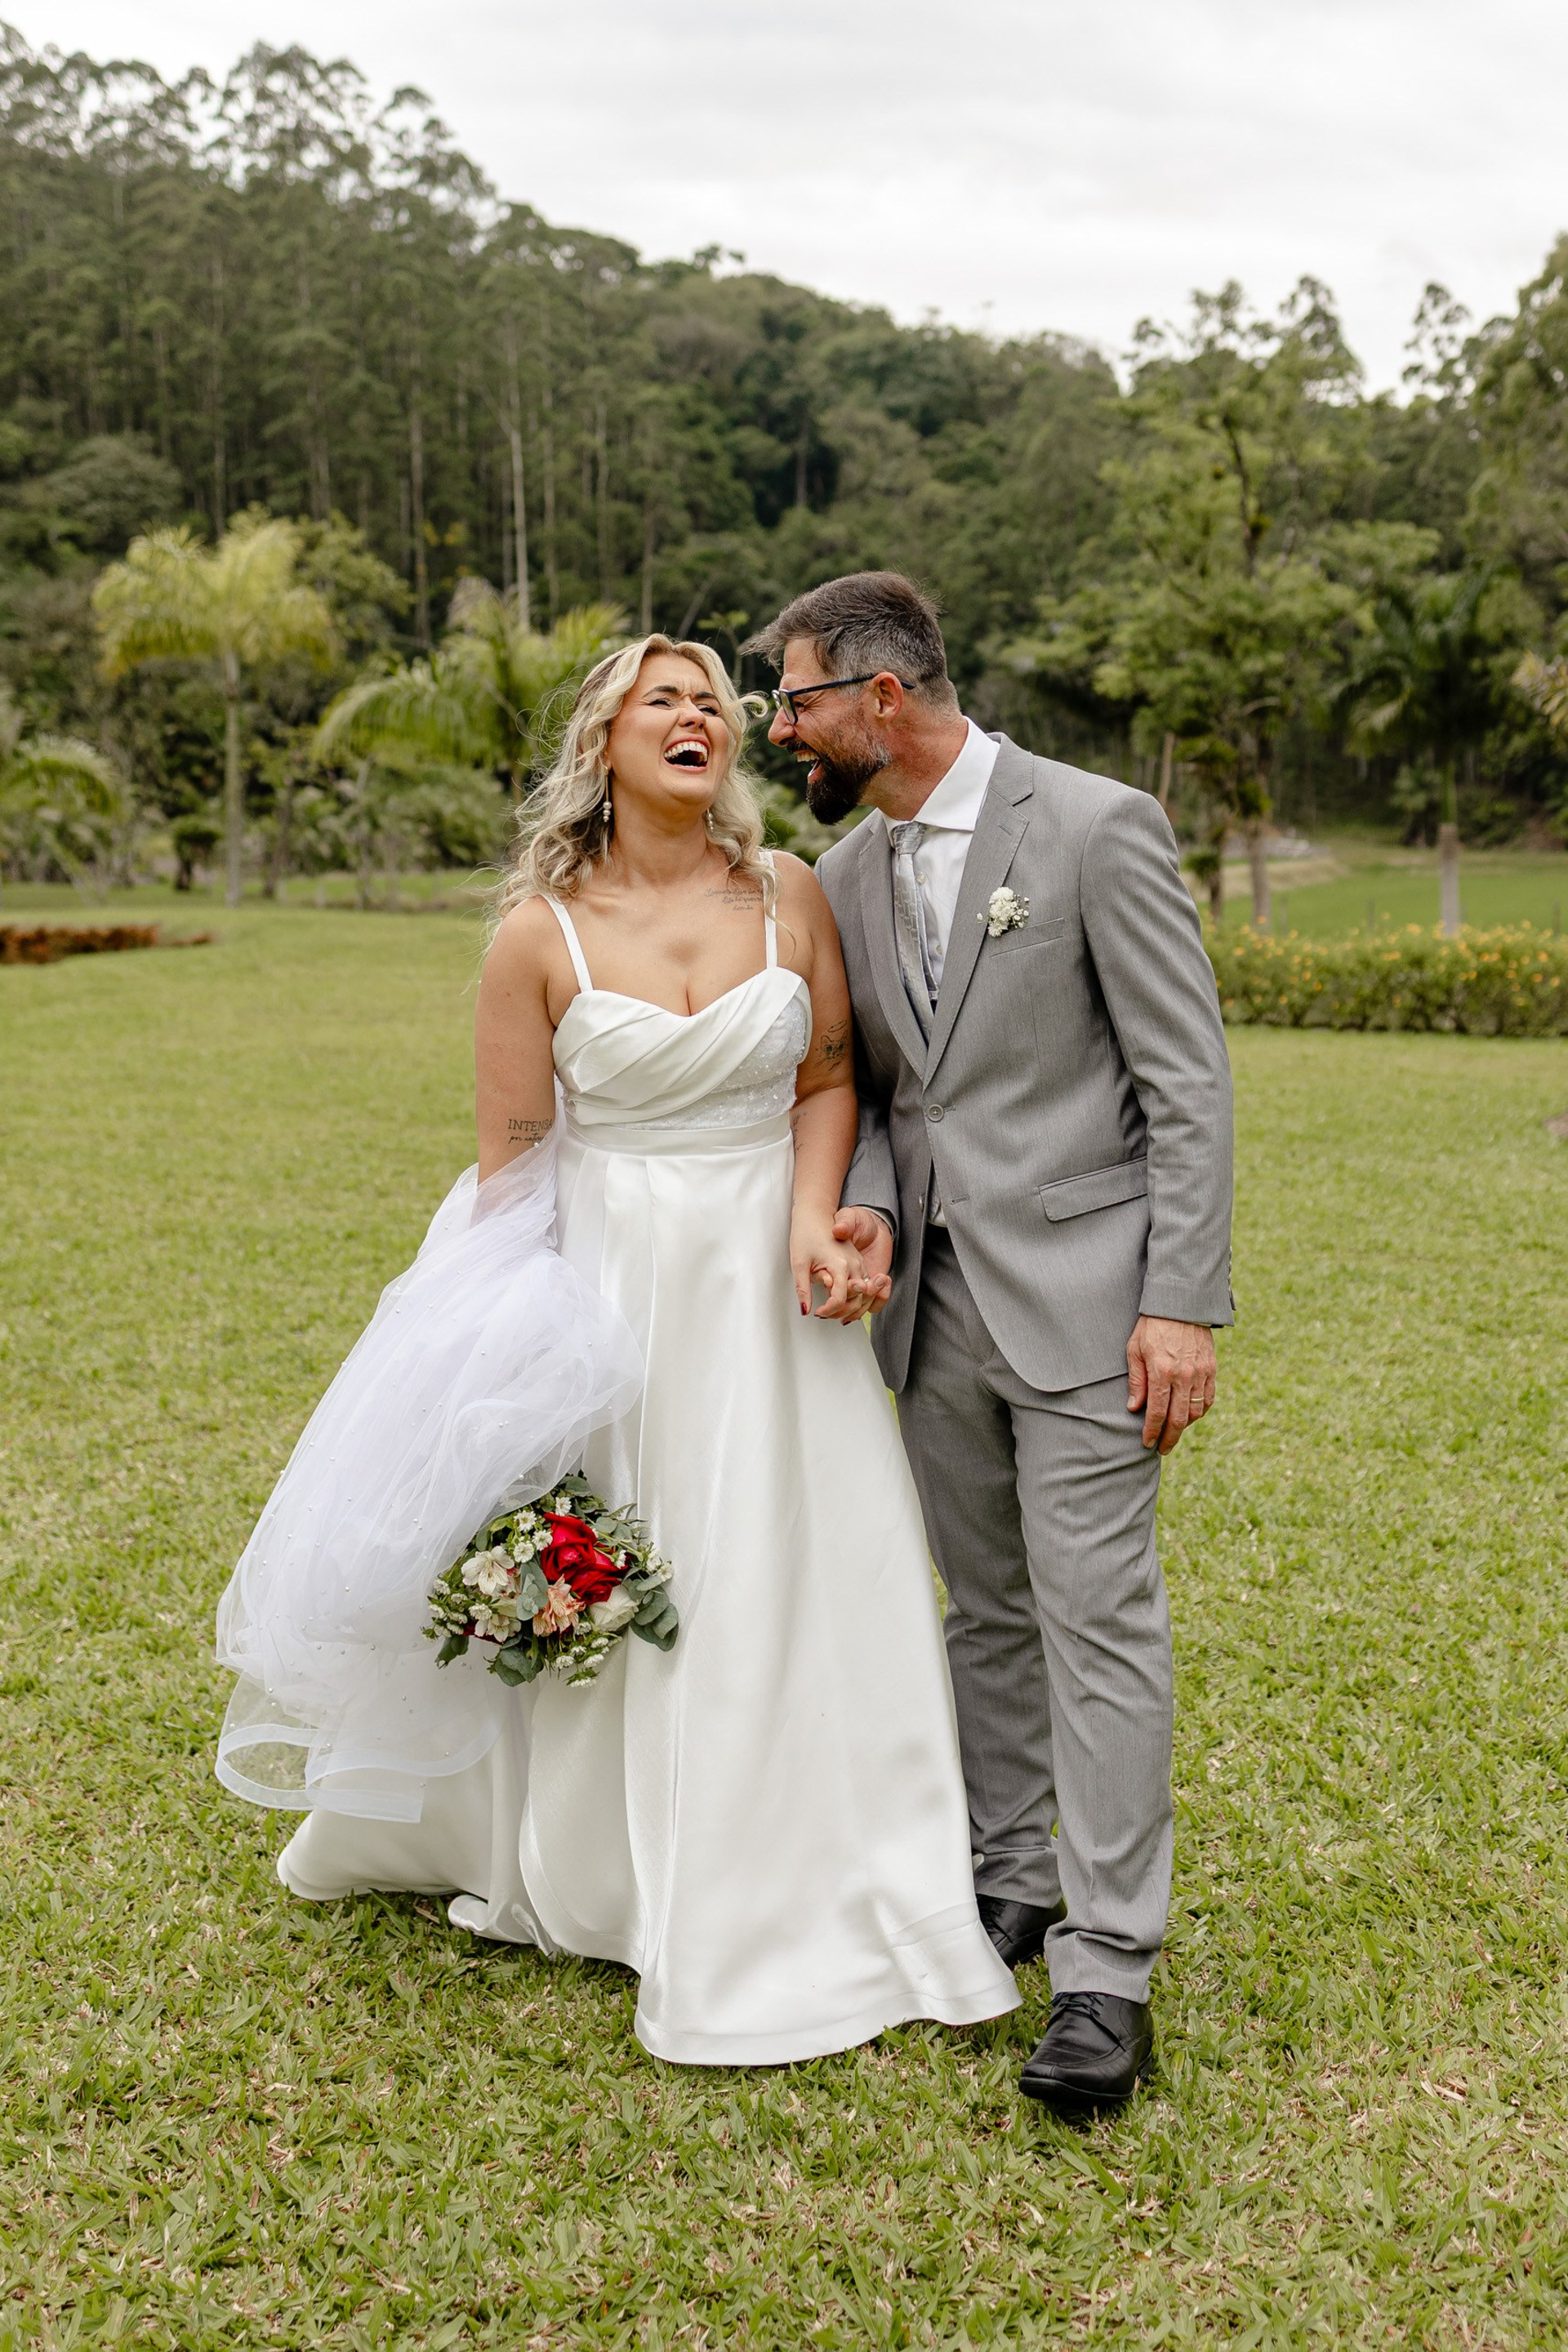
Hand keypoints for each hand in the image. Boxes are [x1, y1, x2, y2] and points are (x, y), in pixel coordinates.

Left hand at [791, 1209, 889, 1323]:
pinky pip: (863, 1285)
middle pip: (857, 1299)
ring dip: (850, 1305)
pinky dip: (855, 1296)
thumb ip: (803, 1289)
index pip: (840, 1298)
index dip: (828, 1310)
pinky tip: (841, 1301)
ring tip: (831, 1310)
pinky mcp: (858, 1262)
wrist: (814, 1214)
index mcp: (840, 1265)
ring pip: (863, 1294)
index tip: (817, 1312)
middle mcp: (854, 1264)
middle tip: (823, 1314)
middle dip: (841, 1311)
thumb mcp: (799, 1264)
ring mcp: (858, 1262)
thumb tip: (805, 1309)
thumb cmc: (806, 1234)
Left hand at [1126, 1316, 1216, 1453]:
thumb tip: (1135, 1408)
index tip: (1147, 1443)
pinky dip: (1200, 1412)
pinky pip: (1208, 1399)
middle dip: (1170, 1438)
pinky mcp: (1212, 1368)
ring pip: (1196, 1412)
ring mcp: (1201, 1373)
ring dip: (1185, 1427)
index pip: (1158, 1413)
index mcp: (1162, 1372)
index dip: (1152, 1432)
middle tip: (1163, 1449)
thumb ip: (1137, 1380)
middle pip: (1179, 1419)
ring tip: (1174, 1432)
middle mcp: (1184, 1376)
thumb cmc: (1152, 1325)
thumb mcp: (1135, 1349)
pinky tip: (1190, 1416)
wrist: (1181, 1304)